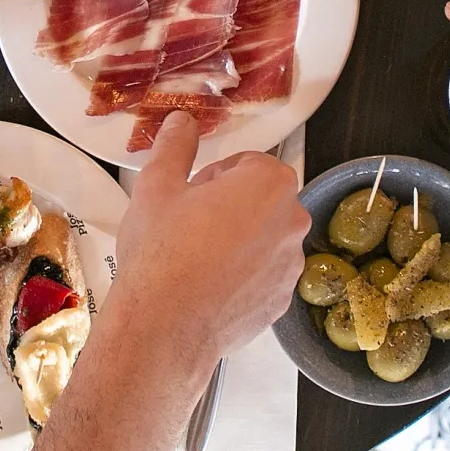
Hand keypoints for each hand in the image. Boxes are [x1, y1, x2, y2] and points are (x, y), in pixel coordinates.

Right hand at [108, 112, 309, 368]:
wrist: (164, 328)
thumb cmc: (162, 253)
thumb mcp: (157, 185)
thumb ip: (175, 145)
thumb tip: (182, 122)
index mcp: (270, 184)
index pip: (249, 164)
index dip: (216, 177)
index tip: (192, 195)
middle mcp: (292, 222)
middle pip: (261, 201)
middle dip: (230, 207)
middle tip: (189, 225)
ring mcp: (290, 266)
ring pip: (263, 239)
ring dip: (238, 241)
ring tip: (194, 259)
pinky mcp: (281, 302)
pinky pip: (262, 276)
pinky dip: (241, 276)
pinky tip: (206, 286)